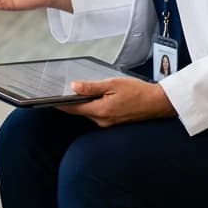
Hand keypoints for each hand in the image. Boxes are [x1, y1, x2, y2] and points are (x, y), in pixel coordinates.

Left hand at [58, 77, 175, 126]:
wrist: (157, 103)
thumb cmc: (138, 92)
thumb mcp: (112, 84)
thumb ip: (91, 87)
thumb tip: (74, 87)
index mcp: (100, 111)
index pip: (73, 108)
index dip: (60, 103)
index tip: (49, 99)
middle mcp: (102, 121)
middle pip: (79, 111)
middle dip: (70, 103)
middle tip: (60, 92)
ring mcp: (108, 123)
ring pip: (88, 113)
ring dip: (82, 104)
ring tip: (76, 92)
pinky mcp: (113, 122)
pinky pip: (97, 114)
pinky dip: (92, 107)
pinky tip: (93, 98)